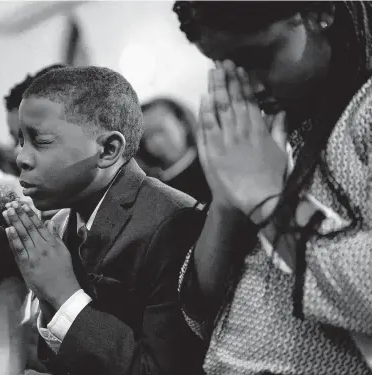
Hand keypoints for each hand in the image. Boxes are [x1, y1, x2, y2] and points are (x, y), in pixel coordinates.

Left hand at [3, 201, 80, 309]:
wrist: (63, 290)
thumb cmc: (64, 271)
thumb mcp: (63, 251)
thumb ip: (55, 236)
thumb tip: (50, 222)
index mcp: (51, 242)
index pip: (39, 224)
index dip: (30, 213)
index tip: (23, 204)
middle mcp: (42, 246)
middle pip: (29, 227)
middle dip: (19, 214)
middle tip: (11, 203)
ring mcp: (34, 255)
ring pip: (22, 235)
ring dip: (14, 222)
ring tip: (7, 211)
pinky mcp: (27, 265)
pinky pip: (19, 249)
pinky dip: (13, 239)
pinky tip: (8, 229)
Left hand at [197, 60, 288, 217]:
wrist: (257, 201)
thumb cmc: (271, 179)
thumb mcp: (281, 152)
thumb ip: (280, 129)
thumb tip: (280, 110)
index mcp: (259, 130)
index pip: (248, 100)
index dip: (241, 83)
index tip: (237, 68)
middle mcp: (241, 131)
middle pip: (232, 100)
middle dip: (226, 79)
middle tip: (220, 62)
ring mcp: (225, 141)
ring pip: (219, 109)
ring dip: (215, 89)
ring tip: (211, 72)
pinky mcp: (213, 153)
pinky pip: (207, 128)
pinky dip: (205, 112)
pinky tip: (203, 97)